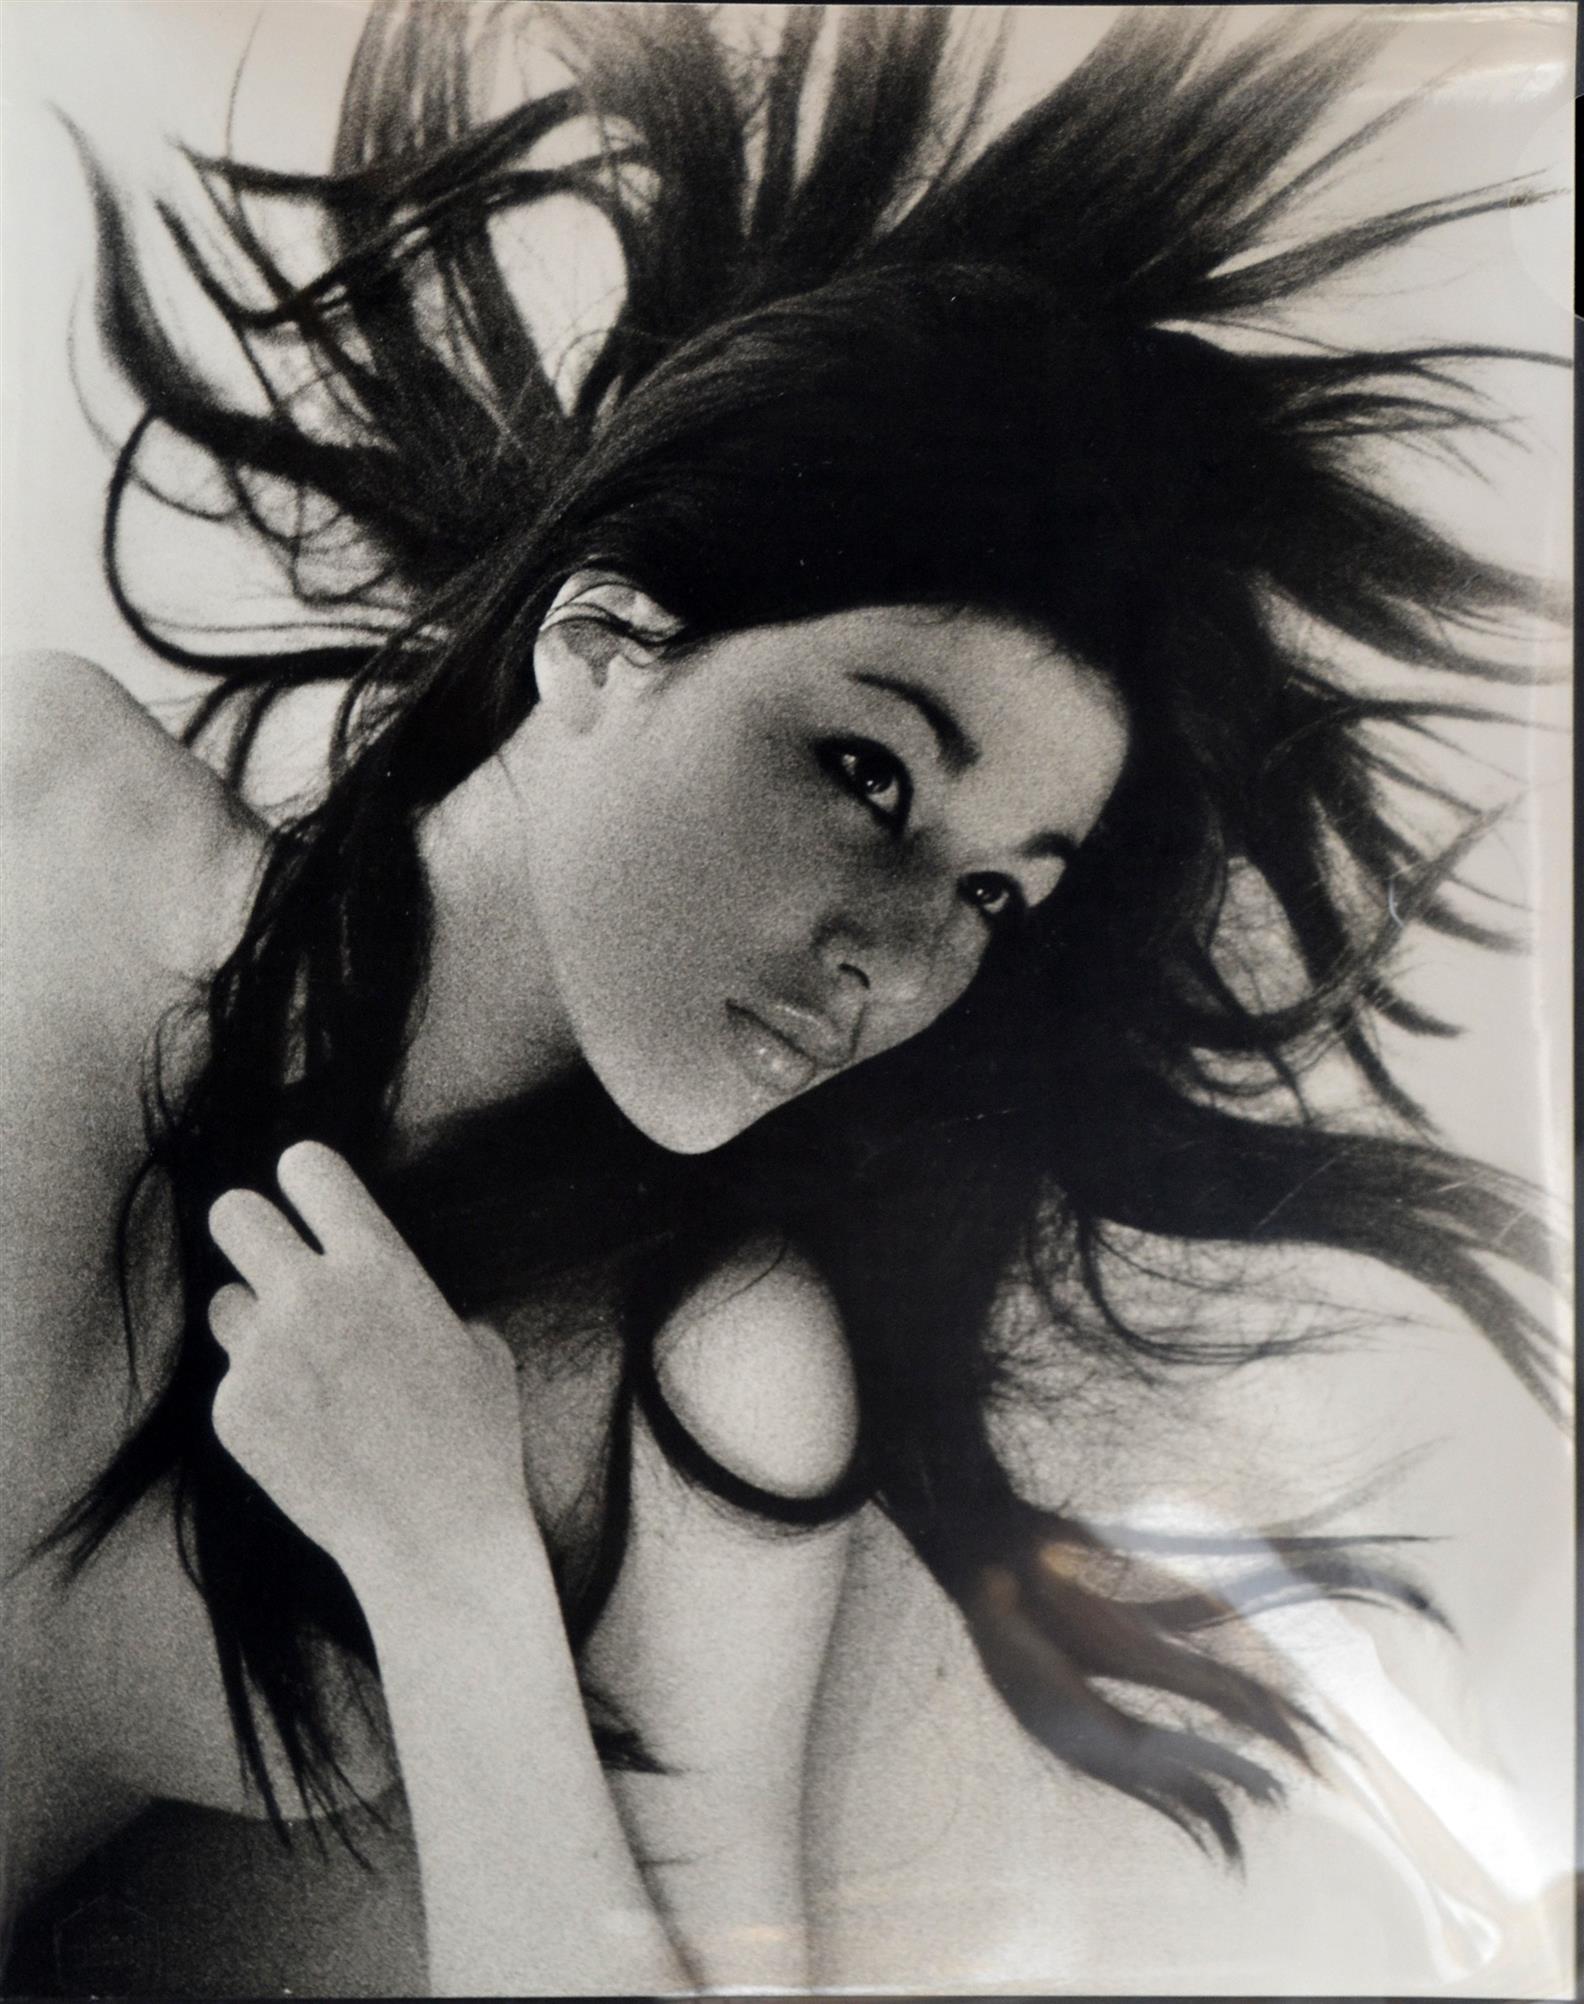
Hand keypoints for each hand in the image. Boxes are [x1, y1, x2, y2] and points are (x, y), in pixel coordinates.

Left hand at [207, 1141, 531, 1592]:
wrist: (436, 1538)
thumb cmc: (474, 1439)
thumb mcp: (477, 1343)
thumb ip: (413, 1296)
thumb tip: (380, 1287)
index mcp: (378, 1263)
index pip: (305, 1166)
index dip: (307, 1182)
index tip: (315, 1205)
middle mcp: (310, 1297)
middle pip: (233, 1213)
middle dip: (254, 1232)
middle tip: (281, 1267)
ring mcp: (263, 1356)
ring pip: (226, 1303)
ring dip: (257, 1323)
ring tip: (308, 1370)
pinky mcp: (233, 1412)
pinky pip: (232, 1378)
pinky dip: (261, 1397)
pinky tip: (309, 1433)